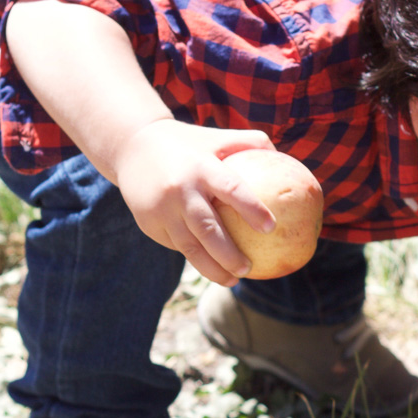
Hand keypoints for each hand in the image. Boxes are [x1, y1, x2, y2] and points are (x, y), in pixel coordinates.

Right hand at [114, 118, 276, 284]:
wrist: (131, 146)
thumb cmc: (188, 144)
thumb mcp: (215, 137)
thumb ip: (249, 143)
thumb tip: (286, 158)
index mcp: (201, 167)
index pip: (231, 189)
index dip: (251, 209)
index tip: (271, 227)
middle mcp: (180, 190)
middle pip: (208, 229)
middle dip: (229, 254)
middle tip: (248, 268)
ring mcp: (161, 210)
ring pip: (189, 247)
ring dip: (212, 269)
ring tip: (232, 280)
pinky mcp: (148, 223)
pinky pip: (176, 245)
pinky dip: (194, 256)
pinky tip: (211, 267)